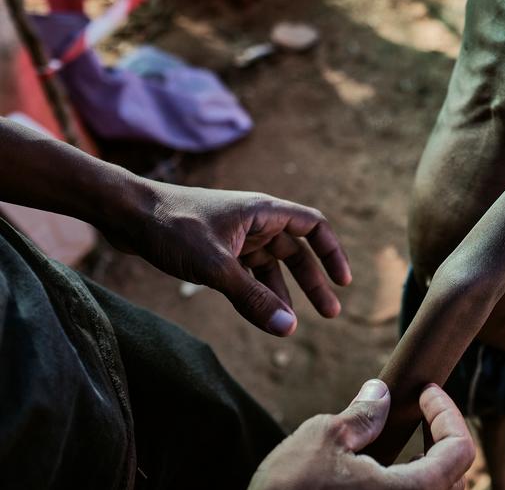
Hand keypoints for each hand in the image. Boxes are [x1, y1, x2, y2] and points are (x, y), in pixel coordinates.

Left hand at [112, 182, 350, 335]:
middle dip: (313, 281)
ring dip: (284, 292)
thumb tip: (289, 327)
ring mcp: (236, 235)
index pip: (314, 227)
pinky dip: (257, 292)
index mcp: (263, 212)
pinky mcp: (217, 249)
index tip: (343, 282)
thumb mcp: (216, 267)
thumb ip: (253, 298)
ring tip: (293, 323)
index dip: (332, 253)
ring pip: (271, 265)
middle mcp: (255, 221)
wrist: (125, 213)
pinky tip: (261, 314)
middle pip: (297, 251)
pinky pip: (247, 273)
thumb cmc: (172, 228)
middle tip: (330, 313)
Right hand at [249, 381, 474, 489]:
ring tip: (405, 440)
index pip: (461, 450)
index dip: (447, 412)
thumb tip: (381, 393)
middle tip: (421, 411)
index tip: (425, 391)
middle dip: (443, 438)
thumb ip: (363, 414)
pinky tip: (381, 471)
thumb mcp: (325, 438)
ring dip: (429, 466)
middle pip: (455, 478)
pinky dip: (408, 485)